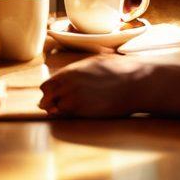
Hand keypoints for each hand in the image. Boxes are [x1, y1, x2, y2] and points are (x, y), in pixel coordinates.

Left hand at [39, 54, 155, 117]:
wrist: (134, 82)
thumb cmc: (117, 71)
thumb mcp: (94, 62)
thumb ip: (77, 70)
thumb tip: (67, 76)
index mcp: (70, 72)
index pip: (46, 86)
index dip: (48, 92)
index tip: (53, 96)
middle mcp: (68, 85)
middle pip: (46, 99)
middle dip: (49, 103)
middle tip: (55, 107)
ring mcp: (75, 99)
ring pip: (55, 109)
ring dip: (59, 111)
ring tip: (69, 110)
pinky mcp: (84, 112)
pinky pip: (68, 117)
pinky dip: (68, 117)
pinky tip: (77, 114)